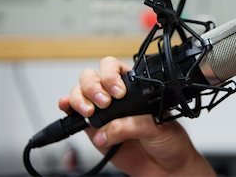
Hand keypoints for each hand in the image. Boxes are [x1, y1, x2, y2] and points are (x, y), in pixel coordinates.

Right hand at [59, 56, 214, 176]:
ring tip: (89, 111)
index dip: (111, 75)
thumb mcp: (157, 126)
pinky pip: (74, 117)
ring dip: (79, 98)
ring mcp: (103, 113)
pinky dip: (67, 109)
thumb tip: (105, 130)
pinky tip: (67, 107)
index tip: (119, 92)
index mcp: (134, 88)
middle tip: (104, 102)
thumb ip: (130, 125)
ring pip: (80, 93)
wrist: (166, 168)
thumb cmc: (168, 141)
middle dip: (93, 86)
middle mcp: (116, 97)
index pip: (115, 68)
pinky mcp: (93, 131)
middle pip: (92, 77)